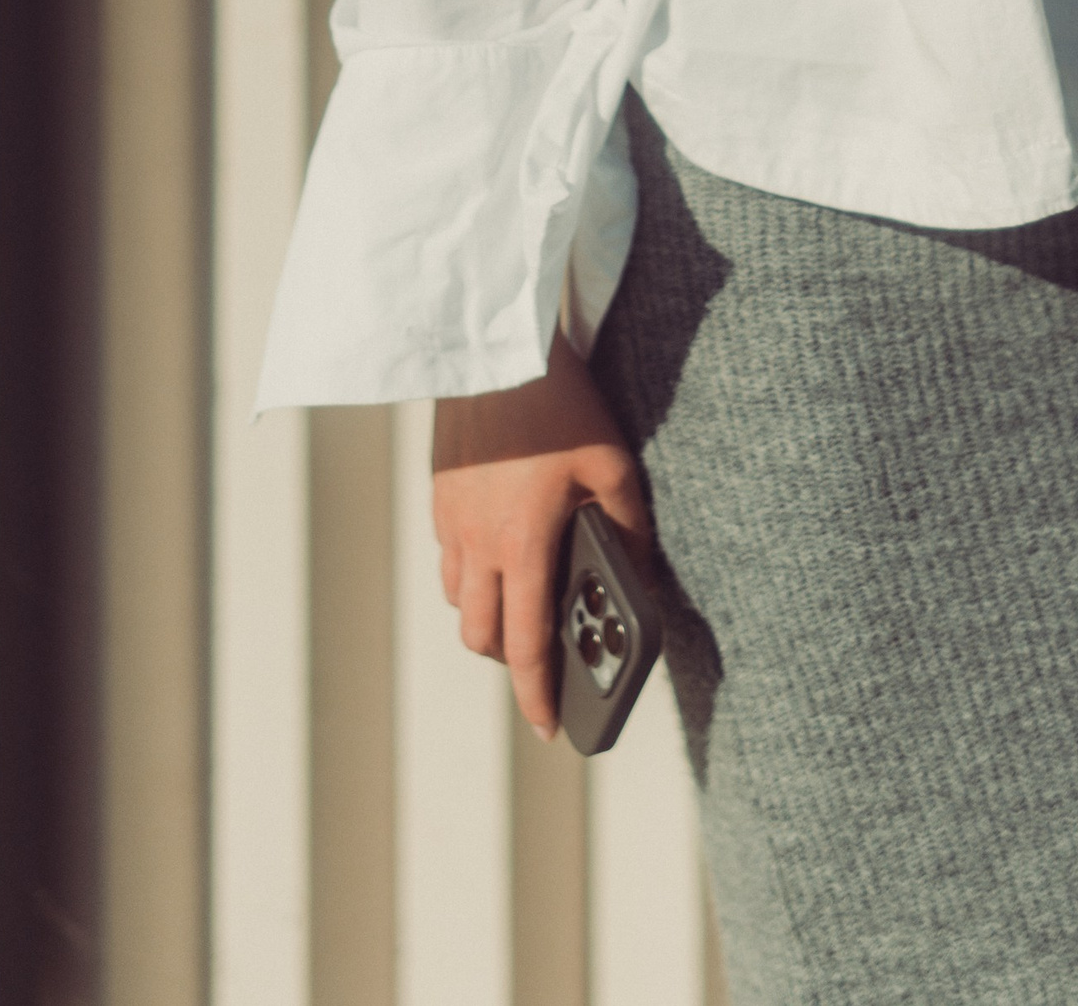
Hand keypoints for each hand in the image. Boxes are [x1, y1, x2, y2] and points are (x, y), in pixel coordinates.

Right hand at [432, 328, 654, 739]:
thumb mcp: (615, 464)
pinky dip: (473, 573)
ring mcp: (450, 520)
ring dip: (489, 615)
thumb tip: (638, 577)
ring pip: (460, 599)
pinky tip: (502, 549)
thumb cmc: (561, 405)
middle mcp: (477, 543)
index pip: (525, 646)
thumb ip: (628, 528)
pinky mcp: (438, 495)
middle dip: (510, 659)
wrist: (498, 347)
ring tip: (526, 600)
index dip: (537, 696)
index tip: (551, 729)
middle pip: (482, 636)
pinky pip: (450, 557)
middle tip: (542, 656)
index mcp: (521, 545)